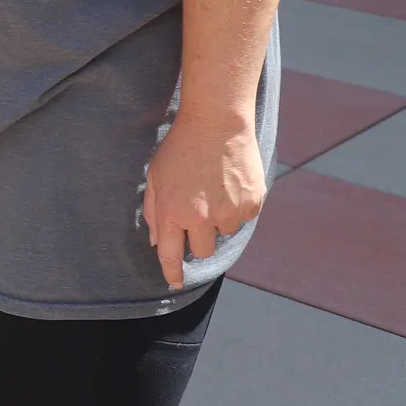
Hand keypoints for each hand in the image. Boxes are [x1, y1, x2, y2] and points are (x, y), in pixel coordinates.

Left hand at [144, 111, 266, 290]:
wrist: (216, 122)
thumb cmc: (180, 148)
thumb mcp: (155, 177)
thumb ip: (153, 212)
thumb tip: (158, 242)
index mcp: (173, 212)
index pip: (171, 255)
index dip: (173, 273)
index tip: (175, 283)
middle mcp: (202, 218)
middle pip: (203, 250)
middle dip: (199, 237)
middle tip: (197, 211)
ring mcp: (230, 212)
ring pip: (225, 233)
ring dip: (219, 219)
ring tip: (214, 188)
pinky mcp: (252, 203)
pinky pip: (243, 218)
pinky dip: (237, 206)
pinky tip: (229, 183)